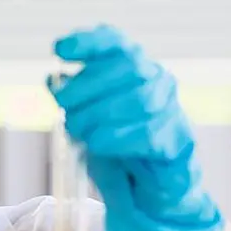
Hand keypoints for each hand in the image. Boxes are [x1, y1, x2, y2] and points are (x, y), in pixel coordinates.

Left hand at [47, 25, 223, 230]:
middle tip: (63, 103)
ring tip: (78, 129)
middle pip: (128, 67)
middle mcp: (158, 81)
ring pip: (139, 99)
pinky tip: (97, 143)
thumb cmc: (117, 145)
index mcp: (135, 68)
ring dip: (99, 114)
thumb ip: (74, 98)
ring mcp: (171, 110)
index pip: (116, 42)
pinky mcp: (177, 142)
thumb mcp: (89, 117)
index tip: (59, 50)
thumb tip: (54, 80)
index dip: (88, 42)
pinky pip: (147, 134)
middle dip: (88, 83)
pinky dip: (115, 138)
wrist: (149, 189)